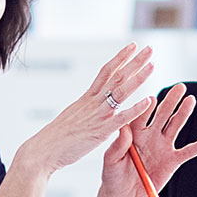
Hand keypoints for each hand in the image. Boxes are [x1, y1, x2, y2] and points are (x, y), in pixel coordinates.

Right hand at [14, 45, 155, 176]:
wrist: (44, 150)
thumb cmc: (56, 138)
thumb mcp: (73, 117)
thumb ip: (86, 110)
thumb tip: (91, 106)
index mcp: (86, 98)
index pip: (106, 72)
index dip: (119, 58)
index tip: (132, 47)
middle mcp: (92, 102)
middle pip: (116, 76)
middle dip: (134, 61)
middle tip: (149, 49)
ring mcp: (97, 114)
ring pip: (121, 91)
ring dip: (138, 77)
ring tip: (152, 65)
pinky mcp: (101, 130)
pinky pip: (121, 117)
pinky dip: (136, 108)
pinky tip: (149, 100)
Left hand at [99, 82, 196, 196]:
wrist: (122, 196)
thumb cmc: (112, 176)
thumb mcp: (111, 160)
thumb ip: (118, 144)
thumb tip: (124, 127)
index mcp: (134, 132)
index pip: (142, 114)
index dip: (147, 107)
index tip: (151, 99)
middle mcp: (150, 135)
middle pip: (163, 115)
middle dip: (171, 101)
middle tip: (180, 87)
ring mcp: (163, 147)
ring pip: (175, 126)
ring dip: (183, 114)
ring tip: (191, 100)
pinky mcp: (172, 161)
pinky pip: (189, 151)